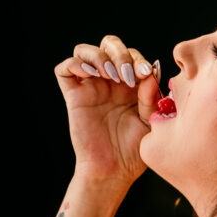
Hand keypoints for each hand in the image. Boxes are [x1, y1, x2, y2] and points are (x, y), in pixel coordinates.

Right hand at [54, 35, 159, 184]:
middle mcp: (109, 82)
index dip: (138, 60)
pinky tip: (91, 74)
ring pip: (85, 51)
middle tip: (126, 75)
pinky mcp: (73, 96)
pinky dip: (75, 63)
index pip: (132, 56)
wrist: (114, 171)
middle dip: (119, 52)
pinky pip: (65, 69)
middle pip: (109, 45)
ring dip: (99, 55)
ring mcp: (90, 87)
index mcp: (130, 84)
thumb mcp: (149, 121)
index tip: (145, 75)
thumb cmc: (133, 150)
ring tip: (110, 74)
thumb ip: (150, 97)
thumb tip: (150, 71)